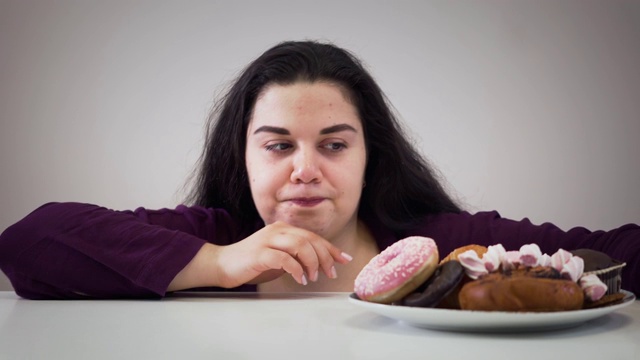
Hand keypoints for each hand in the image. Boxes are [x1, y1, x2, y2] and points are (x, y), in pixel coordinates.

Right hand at [211, 221, 351, 287]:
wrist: (223, 264)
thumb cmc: (253, 263)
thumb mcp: (280, 257)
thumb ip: (297, 256)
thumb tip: (321, 263)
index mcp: (283, 229)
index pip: (313, 236)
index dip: (330, 248)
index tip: (344, 259)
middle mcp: (277, 231)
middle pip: (310, 240)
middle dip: (325, 257)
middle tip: (330, 273)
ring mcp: (267, 240)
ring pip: (300, 245)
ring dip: (311, 263)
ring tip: (312, 277)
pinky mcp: (259, 253)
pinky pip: (284, 258)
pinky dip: (296, 269)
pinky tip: (299, 279)